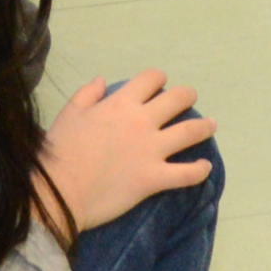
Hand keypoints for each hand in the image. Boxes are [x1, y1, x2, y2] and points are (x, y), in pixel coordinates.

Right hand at [33, 70, 214, 237]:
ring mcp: (151, 150)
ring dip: (204, 127)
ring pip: (189, 132)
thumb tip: (103, 81)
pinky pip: (185, 174)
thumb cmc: (60, 152)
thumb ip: (87, 94)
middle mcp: (141, 122)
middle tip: (190, 99)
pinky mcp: (154, 178)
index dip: (158, 79)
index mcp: (120, 104)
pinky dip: (199, 171)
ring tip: (211, 125)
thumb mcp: (69, 114)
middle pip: (177, 100)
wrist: (59, 191)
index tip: (160, 84)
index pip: (150, 79)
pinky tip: (206, 168)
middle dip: (187, 97)